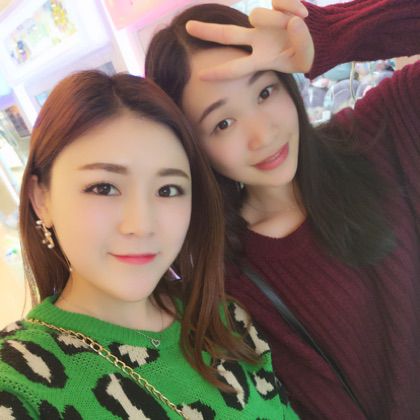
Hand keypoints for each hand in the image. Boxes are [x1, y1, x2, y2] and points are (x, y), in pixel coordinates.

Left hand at [185, 0, 313, 79]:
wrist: (317, 37)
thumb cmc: (306, 54)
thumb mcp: (305, 58)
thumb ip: (302, 44)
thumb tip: (294, 21)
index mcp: (260, 59)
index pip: (236, 67)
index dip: (220, 72)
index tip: (200, 76)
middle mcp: (256, 40)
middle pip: (227, 34)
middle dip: (207, 32)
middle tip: (186, 27)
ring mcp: (263, 23)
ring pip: (257, 14)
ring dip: (277, 19)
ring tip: (297, 23)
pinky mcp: (274, 5)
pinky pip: (278, 1)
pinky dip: (291, 4)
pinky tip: (303, 13)